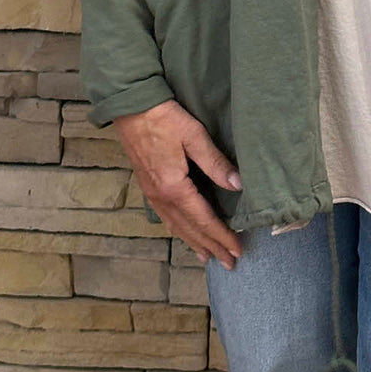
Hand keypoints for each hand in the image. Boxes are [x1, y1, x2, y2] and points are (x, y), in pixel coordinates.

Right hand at [113, 99, 243, 267]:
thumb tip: (238, 185)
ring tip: (208, 256)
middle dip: (211, 246)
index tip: (237, 250)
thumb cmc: (165, 119)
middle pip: (190, 229)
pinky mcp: (148, 187)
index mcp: (175, 188)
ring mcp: (152, 194)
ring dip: (194, 242)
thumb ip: (215, 163)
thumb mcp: (194, 136)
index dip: (222, 236)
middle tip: (229, 263)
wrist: (132, 108)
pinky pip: (166, 218)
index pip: (204, 220)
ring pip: (176, 226)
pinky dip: (179, 230)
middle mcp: (162, 197)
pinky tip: (183, 232)